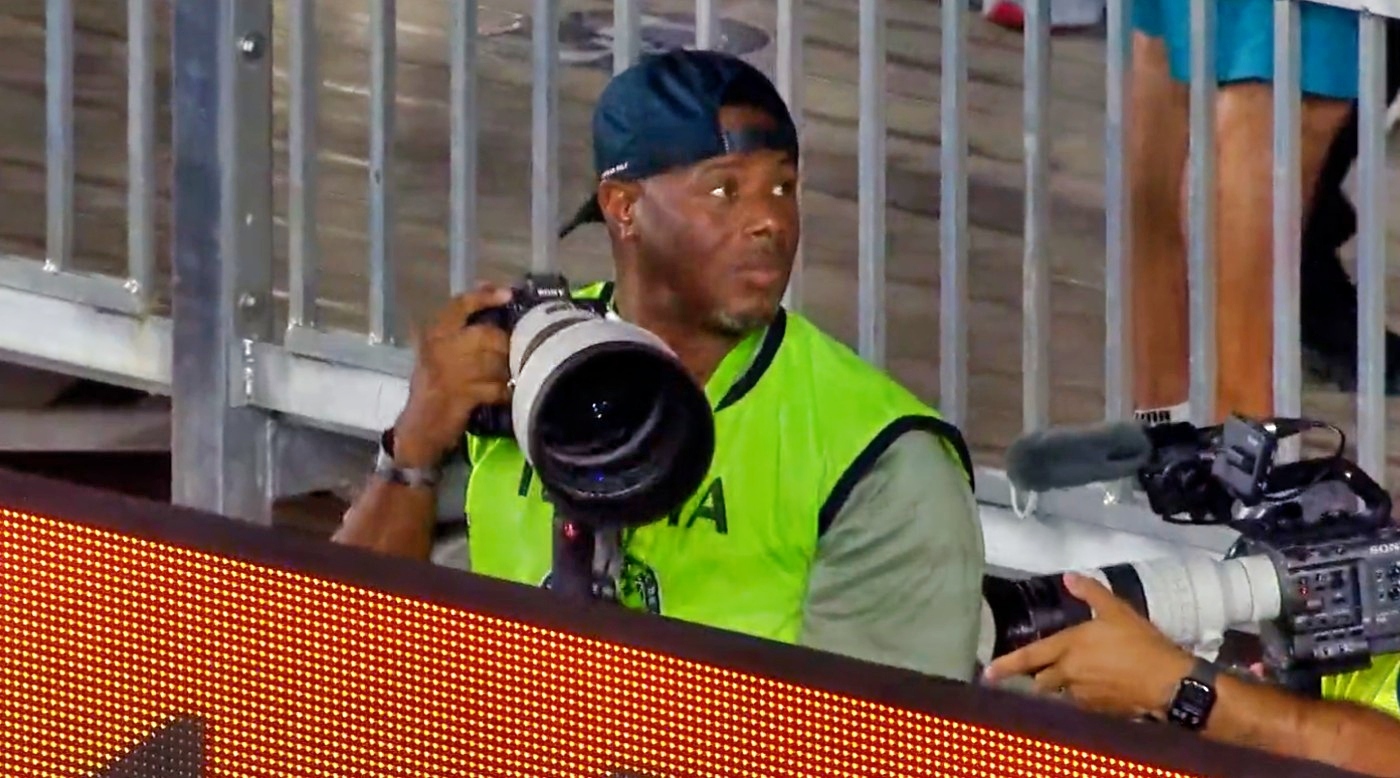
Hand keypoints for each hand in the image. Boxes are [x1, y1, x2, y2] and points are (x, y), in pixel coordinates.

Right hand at [393, 283, 512, 466]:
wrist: (419, 428)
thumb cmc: (434, 386)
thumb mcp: (440, 352)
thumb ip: (462, 325)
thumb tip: (490, 288)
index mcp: (434, 334)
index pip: (460, 305)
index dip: (485, 297)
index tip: (508, 293)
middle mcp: (439, 348)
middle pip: (487, 335)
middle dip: (506, 344)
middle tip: (518, 350)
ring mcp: (450, 372)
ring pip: (495, 362)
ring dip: (509, 369)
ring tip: (513, 373)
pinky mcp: (462, 395)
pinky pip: (495, 387)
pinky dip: (505, 391)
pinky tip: (507, 393)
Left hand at [983, 572, 1193, 719]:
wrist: (1167, 683)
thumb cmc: (1141, 644)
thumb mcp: (1117, 611)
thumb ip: (1091, 593)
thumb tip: (1069, 577)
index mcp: (1068, 648)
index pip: (1029, 657)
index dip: (1006, 665)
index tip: (987, 673)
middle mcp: (1069, 675)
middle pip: (1041, 682)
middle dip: (1036, 679)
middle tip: (1034, 675)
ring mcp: (1083, 696)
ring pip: (1060, 695)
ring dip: (1059, 689)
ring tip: (1066, 682)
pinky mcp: (1099, 711)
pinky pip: (1081, 705)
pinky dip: (1080, 699)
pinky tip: (1093, 692)